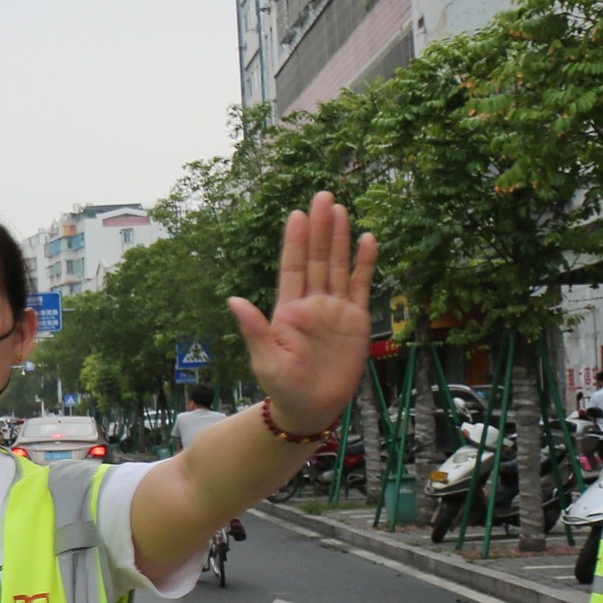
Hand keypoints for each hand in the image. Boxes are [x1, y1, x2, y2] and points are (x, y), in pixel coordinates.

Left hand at [230, 192, 376, 435]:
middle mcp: (311, 303)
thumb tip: (233, 299)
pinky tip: (368, 240)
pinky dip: (364, 264)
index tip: (296, 214)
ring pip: (337, 266)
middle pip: (316, 258)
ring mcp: (334, 309)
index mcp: (287, 309)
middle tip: (323, 195)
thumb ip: (254, 328)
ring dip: (340, 239)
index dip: (294, 241)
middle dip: (319, 228)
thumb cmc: (282, 386)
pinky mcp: (355, 320)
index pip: (291, 267)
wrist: (311, 407)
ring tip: (341, 209)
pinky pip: (360, 286)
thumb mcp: (265, 358)